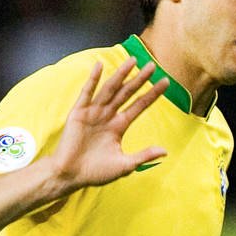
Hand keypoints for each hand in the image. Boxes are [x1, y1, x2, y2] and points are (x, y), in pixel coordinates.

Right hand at [48, 57, 169, 190]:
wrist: (69, 175)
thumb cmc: (94, 172)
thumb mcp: (123, 165)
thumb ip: (143, 156)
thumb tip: (165, 151)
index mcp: (118, 126)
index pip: (138, 106)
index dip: (152, 94)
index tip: (165, 82)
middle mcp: (107, 116)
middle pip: (126, 93)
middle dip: (139, 79)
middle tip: (152, 65)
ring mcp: (93, 113)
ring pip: (110, 90)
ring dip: (121, 74)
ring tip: (133, 60)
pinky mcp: (78, 113)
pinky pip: (87, 93)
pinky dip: (93, 80)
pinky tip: (99, 66)